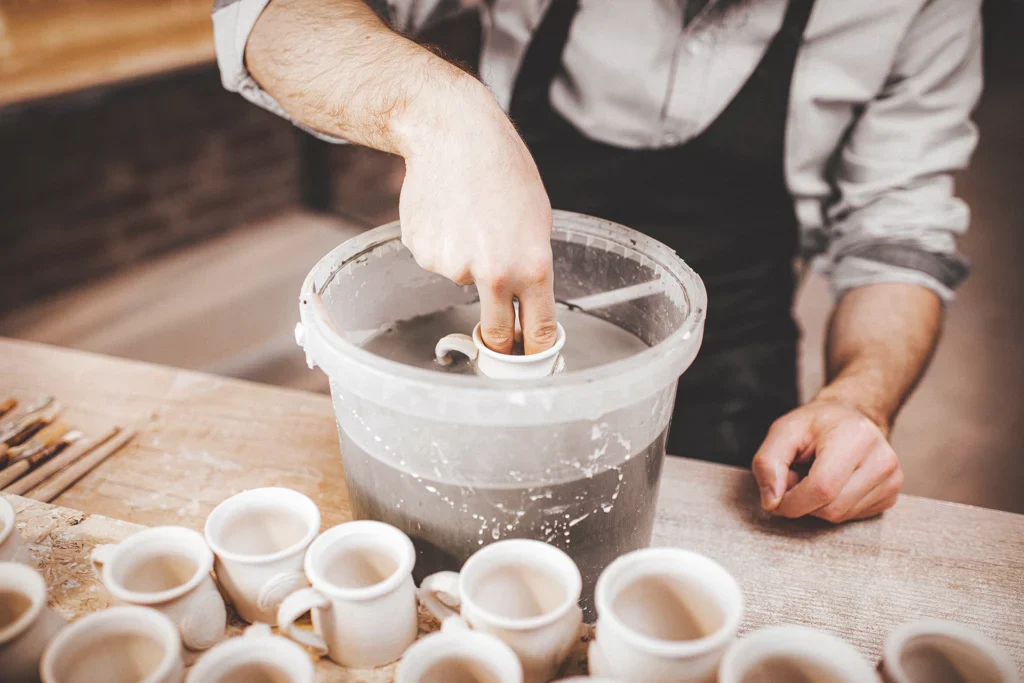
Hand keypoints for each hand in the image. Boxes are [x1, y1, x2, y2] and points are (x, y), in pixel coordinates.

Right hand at [396, 79, 557, 354]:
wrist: (455, 135)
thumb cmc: (504, 170)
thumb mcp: (536, 220)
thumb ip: (531, 266)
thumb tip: (522, 302)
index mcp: (531, 266)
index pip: (537, 330)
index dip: (534, 353)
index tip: (531, 362)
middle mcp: (492, 274)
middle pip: (494, 332)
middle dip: (498, 337)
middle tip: (498, 330)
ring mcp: (453, 267)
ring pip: (463, 282)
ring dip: (466, 263)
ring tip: (470, 219)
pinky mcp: (423, 254)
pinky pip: (437, 262)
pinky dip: (442, 245)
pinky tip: (448, 214)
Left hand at [751, 400, 902, 522]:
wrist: (850, 419)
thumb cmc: (815, 425)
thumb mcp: (783, 432)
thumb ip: (767, 464)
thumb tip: (772, 502)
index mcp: (855, 437)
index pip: (822, 488)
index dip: (792, 501)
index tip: (777, 496)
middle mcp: (882, 459)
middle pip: (831, 508)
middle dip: (803, 502)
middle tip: (796, 477)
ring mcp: (892, 479)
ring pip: (840, 517)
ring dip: (817, 505)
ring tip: (814, 477)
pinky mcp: (891, 495)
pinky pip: (852, 518)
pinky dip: (833, 507)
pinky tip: (832, 485)